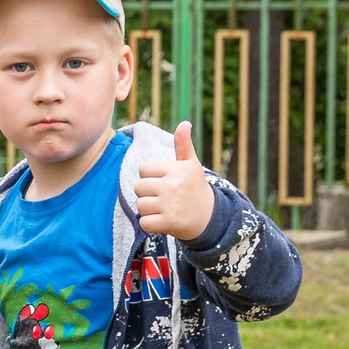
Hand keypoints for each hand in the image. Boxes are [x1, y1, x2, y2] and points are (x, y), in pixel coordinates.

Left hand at [133, 121, 215, 241]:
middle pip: (139, 187)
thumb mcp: (191, 165)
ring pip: (140, 205)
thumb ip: (183, 144)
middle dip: (147, 194)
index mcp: (177, 168)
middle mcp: (173, 184)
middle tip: (163, 197)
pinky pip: (144, 222)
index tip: (162, 181)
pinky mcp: (169, 222)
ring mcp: (171, 204)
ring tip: (163, 209)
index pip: (144, 168)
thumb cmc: (195, 187)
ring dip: (148, 210)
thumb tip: (184, 123)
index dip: (149, 176)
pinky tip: (162, 221)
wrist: (209, 217)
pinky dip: (149, 225)